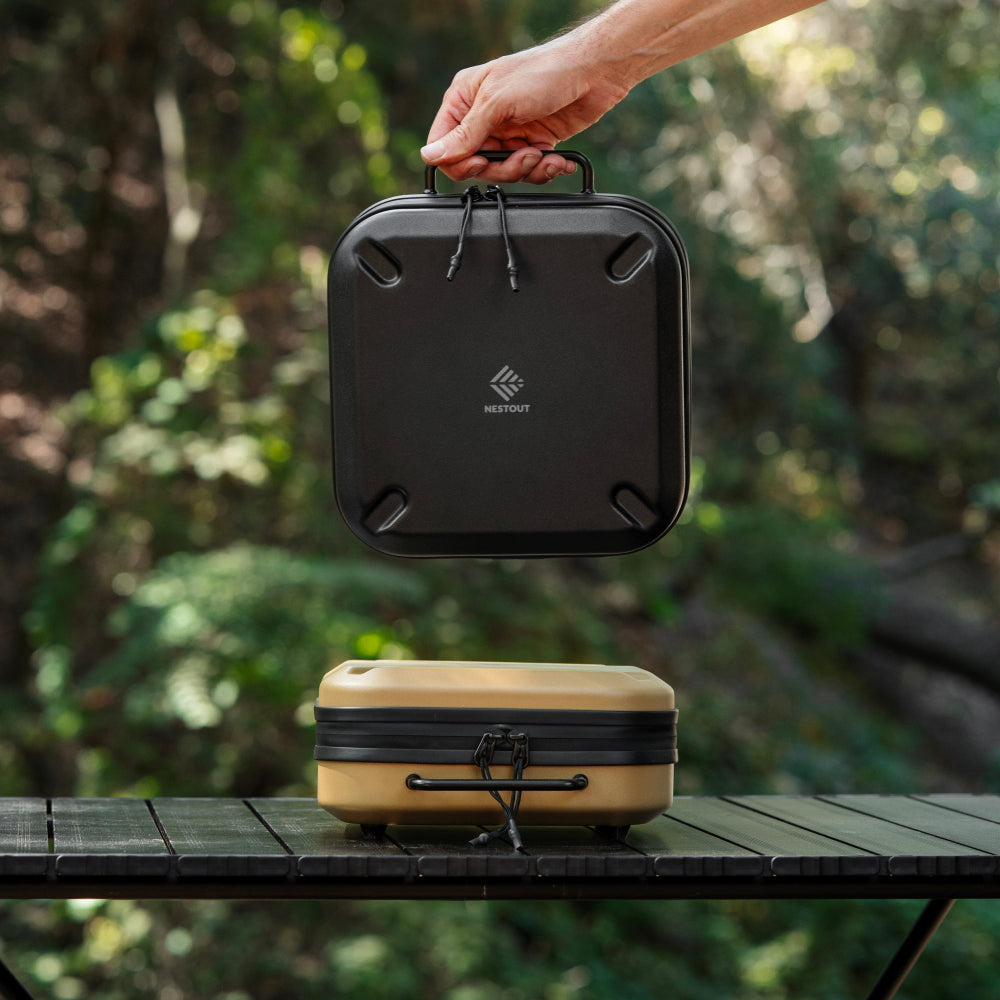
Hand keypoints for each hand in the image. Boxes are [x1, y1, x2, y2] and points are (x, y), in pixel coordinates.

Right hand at [421, 39, 629, 183]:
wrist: (594, 72)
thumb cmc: (544, 73)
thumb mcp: (497, 103)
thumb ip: (464, 134)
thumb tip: (430, 155)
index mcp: (464, 100)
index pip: (443, 145)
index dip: (459, 162)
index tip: (480, 162)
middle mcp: (483, 117)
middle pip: (475, 165)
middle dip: (501, 168)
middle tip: (521, 156)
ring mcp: (509, 132)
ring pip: (503, 172)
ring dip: (525, 169)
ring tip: (542, 154)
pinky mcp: (533, 142)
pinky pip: (528, 171)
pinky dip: (544, 170)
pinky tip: (557, 160)